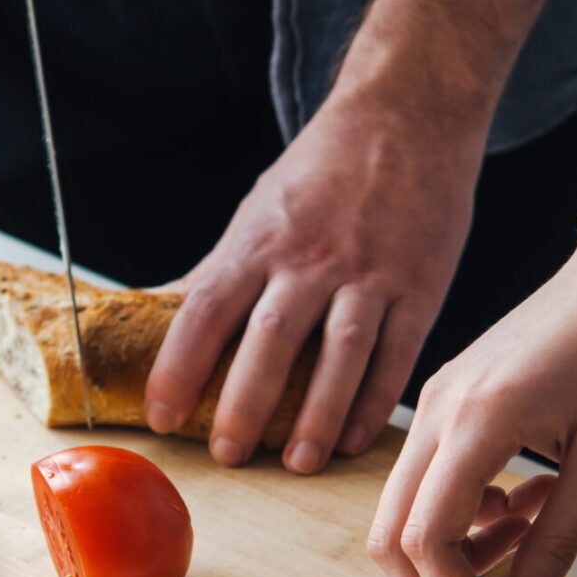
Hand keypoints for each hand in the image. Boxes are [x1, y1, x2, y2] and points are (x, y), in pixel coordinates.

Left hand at [145, 94, 480, 473]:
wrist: (409, 113)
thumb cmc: (325, 170)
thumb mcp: (260, 210)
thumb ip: (220, 269)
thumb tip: (156, 309)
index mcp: (261, 241)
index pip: (205, 311)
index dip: (178, 368)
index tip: (161, 416)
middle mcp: (312, 259)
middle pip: (269, 342)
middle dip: (244, 405)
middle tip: (225, 454)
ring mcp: (370, 274)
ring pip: (339, 356)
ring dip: (317, 417)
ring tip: (295, 463)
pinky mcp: (420, 286)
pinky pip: (396, 355)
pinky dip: (374, 403)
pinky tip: (355, 440)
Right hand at [367, 246, 576, 576]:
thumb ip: (559, 543)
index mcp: (479, 419)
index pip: (429, 541)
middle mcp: (440, 409)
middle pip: (392, 537)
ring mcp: (436, 402)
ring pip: (403, 511)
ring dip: (454, 555)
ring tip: (525, 549)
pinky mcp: (447, 400)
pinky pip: (428, 478)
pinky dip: (462, 516)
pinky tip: (522, 505)